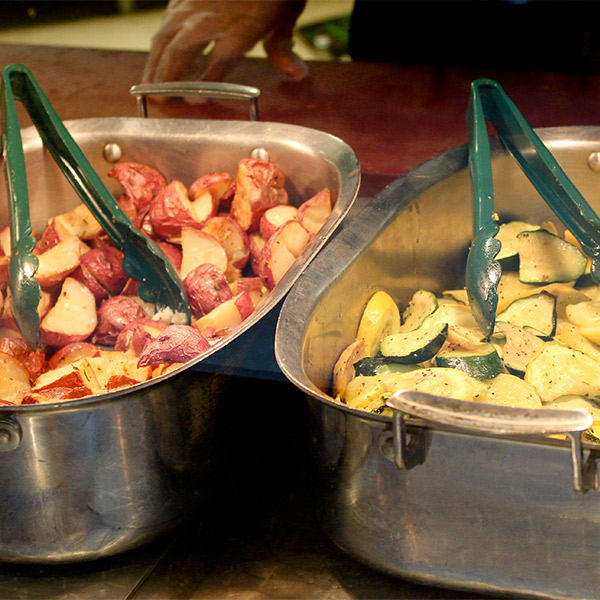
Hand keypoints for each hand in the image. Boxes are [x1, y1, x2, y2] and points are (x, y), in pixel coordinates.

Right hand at [142, 0, 308, 83]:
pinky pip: (168, 18)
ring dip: (156, 61)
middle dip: (167, 76)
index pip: (218, 65)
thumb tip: (297, 73)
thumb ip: (283, 46)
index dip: (204, 85)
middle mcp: (212, 14)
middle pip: (181, 50)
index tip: (193, 102)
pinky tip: (157, 51)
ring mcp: (195, 1)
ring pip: (167, 34)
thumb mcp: (289, 10)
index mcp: (241, 26)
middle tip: (157, 97)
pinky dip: (160, 39)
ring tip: (148, 83)